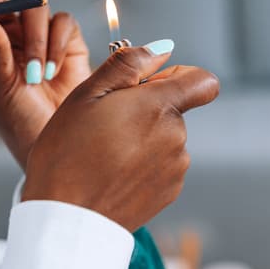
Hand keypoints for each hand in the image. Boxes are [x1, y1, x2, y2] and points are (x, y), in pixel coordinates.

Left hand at [0, 0, 92, 169]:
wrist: (59, 140)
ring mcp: (38, 35)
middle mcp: (9, 34)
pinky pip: (63, 22)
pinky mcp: (67, 40)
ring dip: (34, 38)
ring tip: (35, 76)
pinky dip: (57, 43)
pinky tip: (51, 72)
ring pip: (35, 7)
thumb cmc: (19, 120)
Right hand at [21, 43, 219, 231]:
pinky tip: (112, 174)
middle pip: (174, 109)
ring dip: (142, 139)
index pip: (203, 81)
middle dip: (146, 109)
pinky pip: (161, 166)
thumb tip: (162, 48)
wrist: (66, 220)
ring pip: (165, 138)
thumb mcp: (86, 94)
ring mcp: (175, 168)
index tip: (149, 86)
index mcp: (159, 107)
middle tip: (104, 124)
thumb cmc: (67, 154)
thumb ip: (128, 64)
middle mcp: (176, 137)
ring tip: (103, 154)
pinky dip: (142, 165)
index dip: (179, 76)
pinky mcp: (168, 193)